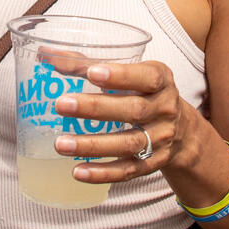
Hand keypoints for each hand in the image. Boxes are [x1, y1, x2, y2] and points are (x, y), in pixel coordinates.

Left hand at [52, 58, 184, 183]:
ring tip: (60, 144)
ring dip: (92, 145)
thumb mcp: (128, 72)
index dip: (121, 76)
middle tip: (61, 105)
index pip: (147, 77)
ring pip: (127, 144)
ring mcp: (160, 139)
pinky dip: (102, 173)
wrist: (182, 130)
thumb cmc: (143, 93)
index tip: (92, 73)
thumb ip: (87, 64)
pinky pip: (127, 171)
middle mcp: (164, 109)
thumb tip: (46, 54)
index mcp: (161, 81)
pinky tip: (77, 171)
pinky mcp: (153, 163)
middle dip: (95, 108)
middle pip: (133, 111)